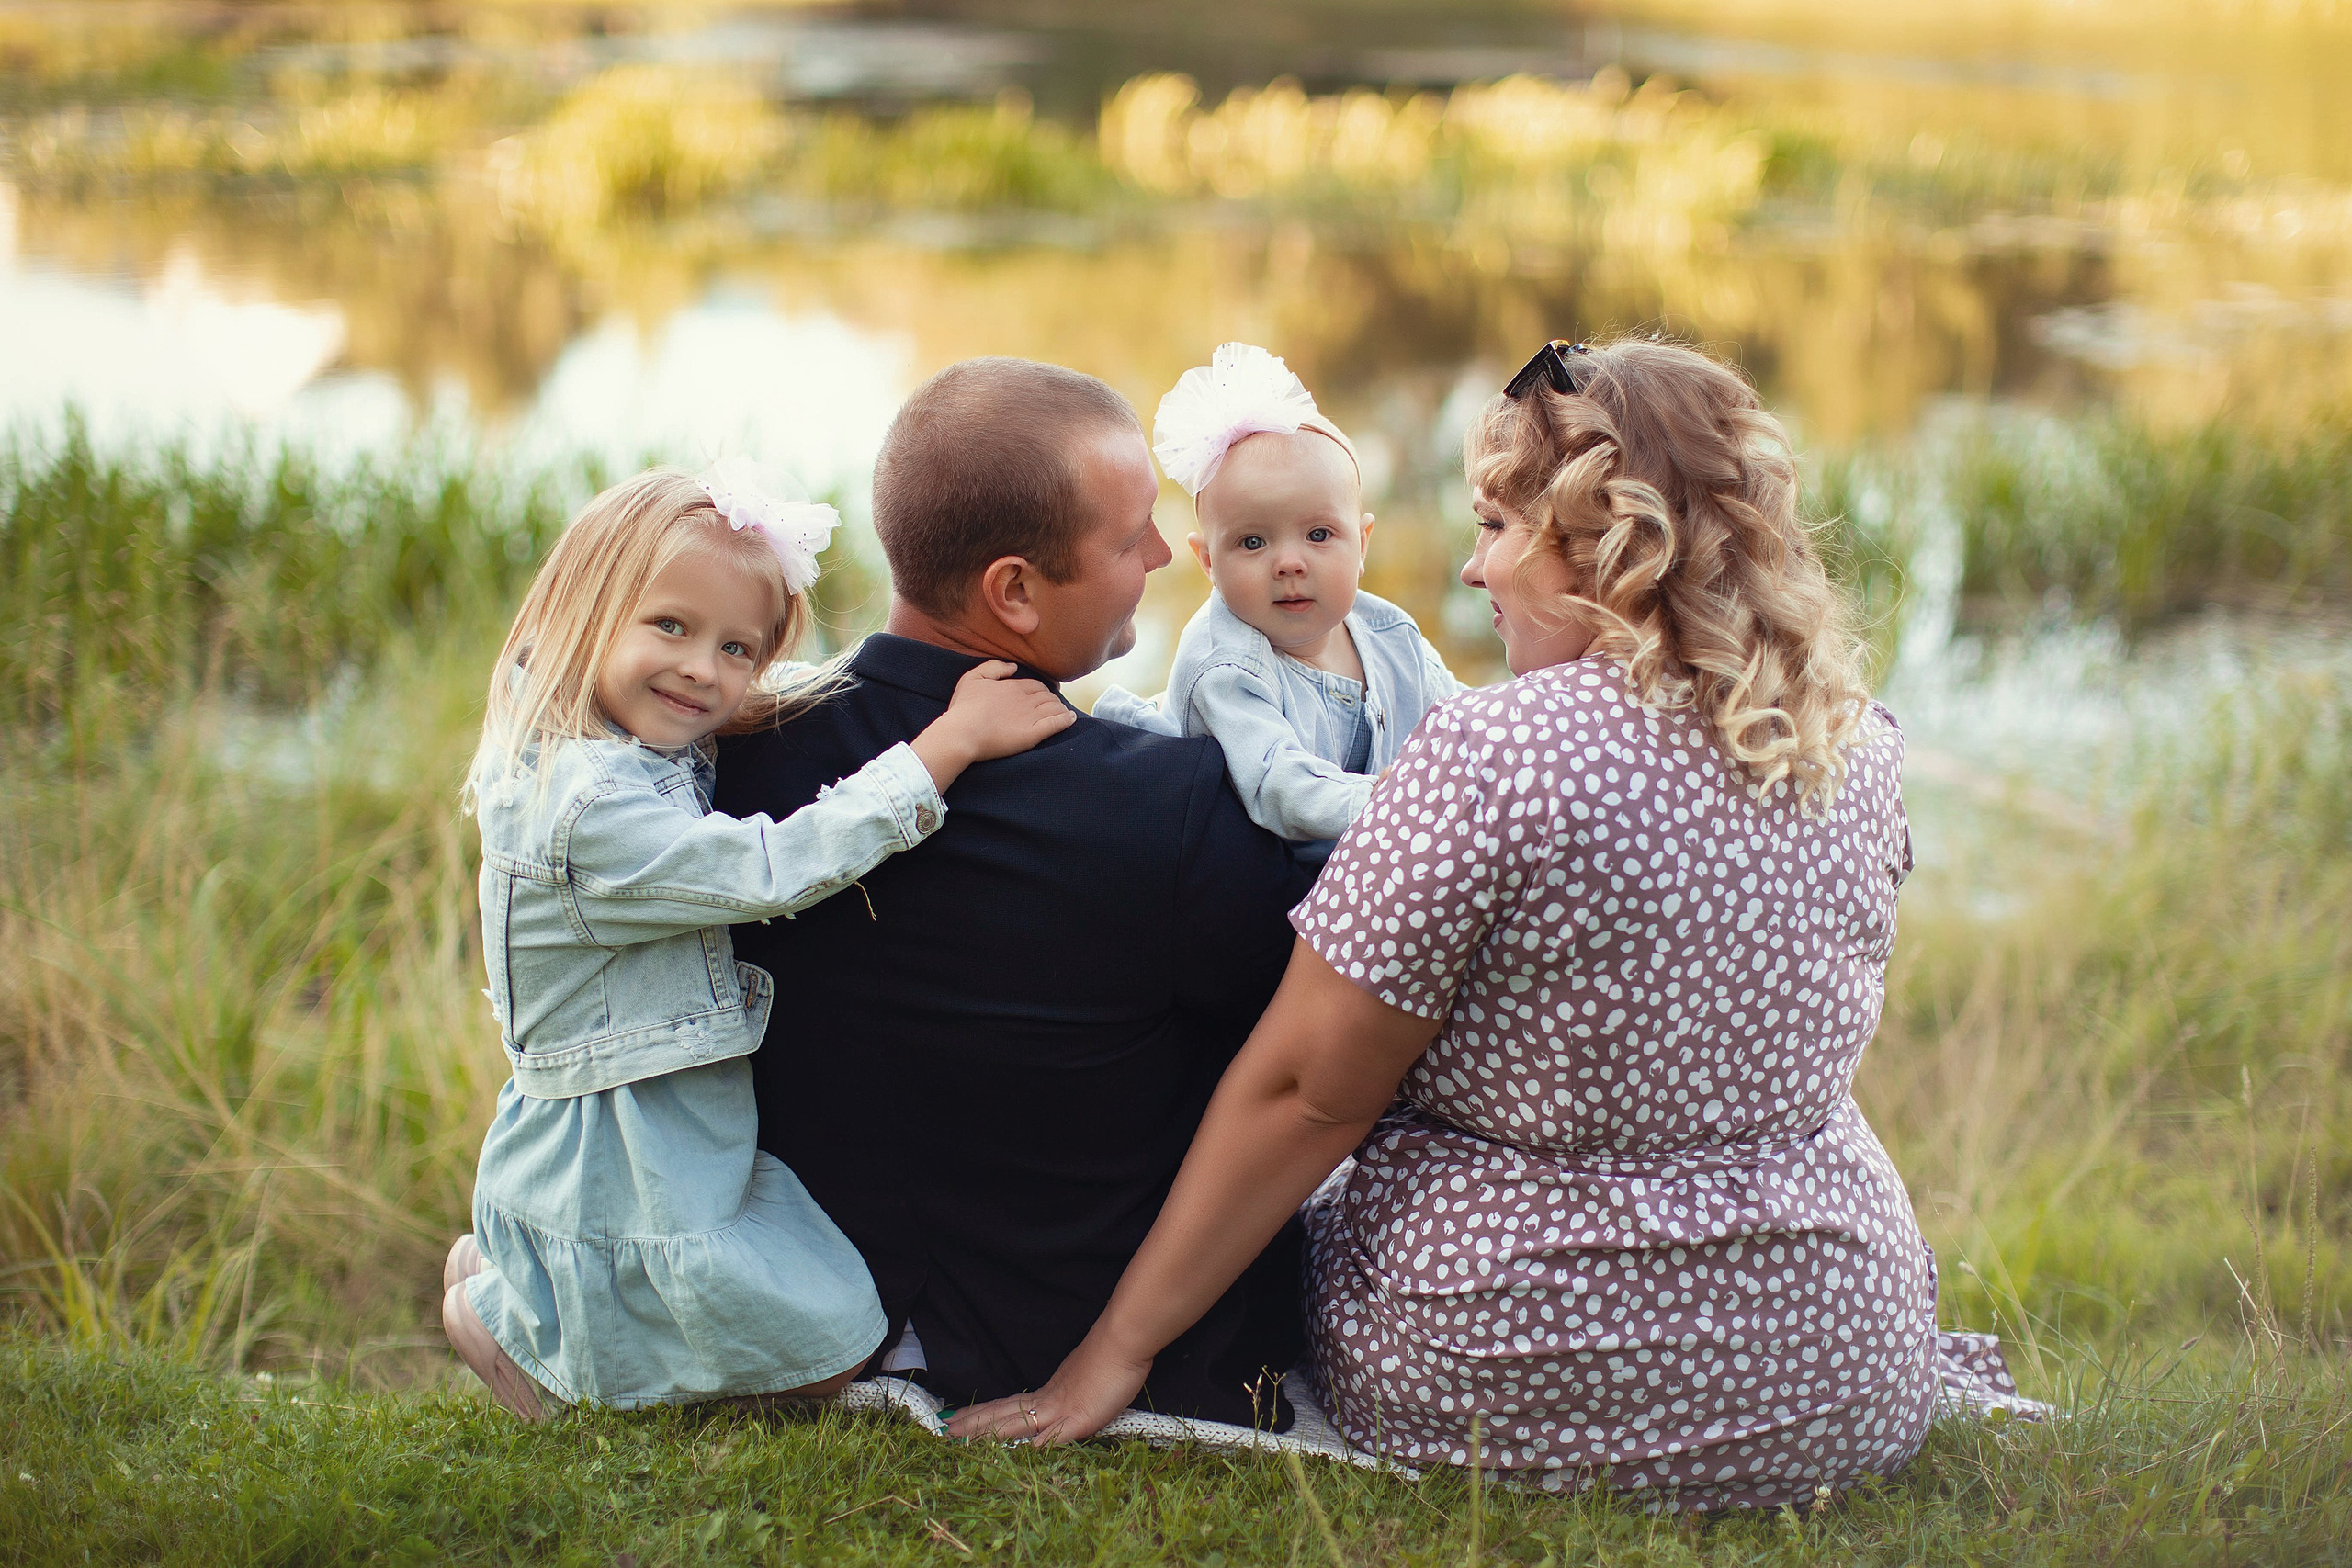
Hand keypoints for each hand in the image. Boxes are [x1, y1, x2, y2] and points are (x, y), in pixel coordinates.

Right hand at [910, 660, 1074, 792]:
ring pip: (1055, 707)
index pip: (1036, 685)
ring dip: (1061, 708)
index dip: (1042, 689)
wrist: (962, 733)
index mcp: (1012, 686)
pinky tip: (1071, 719)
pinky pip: (1056, 723)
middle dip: (1052, 699)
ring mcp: (1031, 717)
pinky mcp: (1033, 734)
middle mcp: (1025, 699)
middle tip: (1054, 705)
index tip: (1044, 695)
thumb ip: (994, 667)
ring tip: (1064, 712)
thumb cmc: (963, 708)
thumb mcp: (972, 678)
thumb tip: (1013, 666)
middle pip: (1047, 696)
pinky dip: (1066, 720)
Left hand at [945, 1332, 1151, 1446]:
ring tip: (957, 1438)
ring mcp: (1060, 1411)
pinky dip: (1029, 1450)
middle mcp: (1047, 1401)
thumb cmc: (1110, 1359)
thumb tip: (1062, 1403)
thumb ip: (1071, 1395)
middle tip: (943, 1428)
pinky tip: (1012, 1458)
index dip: (982, 1413)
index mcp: (1049, 1393)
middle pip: (1001, 1413)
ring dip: (984, 1433)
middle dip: (971, 1423)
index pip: (1007, 1405)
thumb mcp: (1084, 1381)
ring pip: (1013, 1423)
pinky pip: (1049, 1439)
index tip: (959, 1416)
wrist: (1123, 1341)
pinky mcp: (1078, 1420)